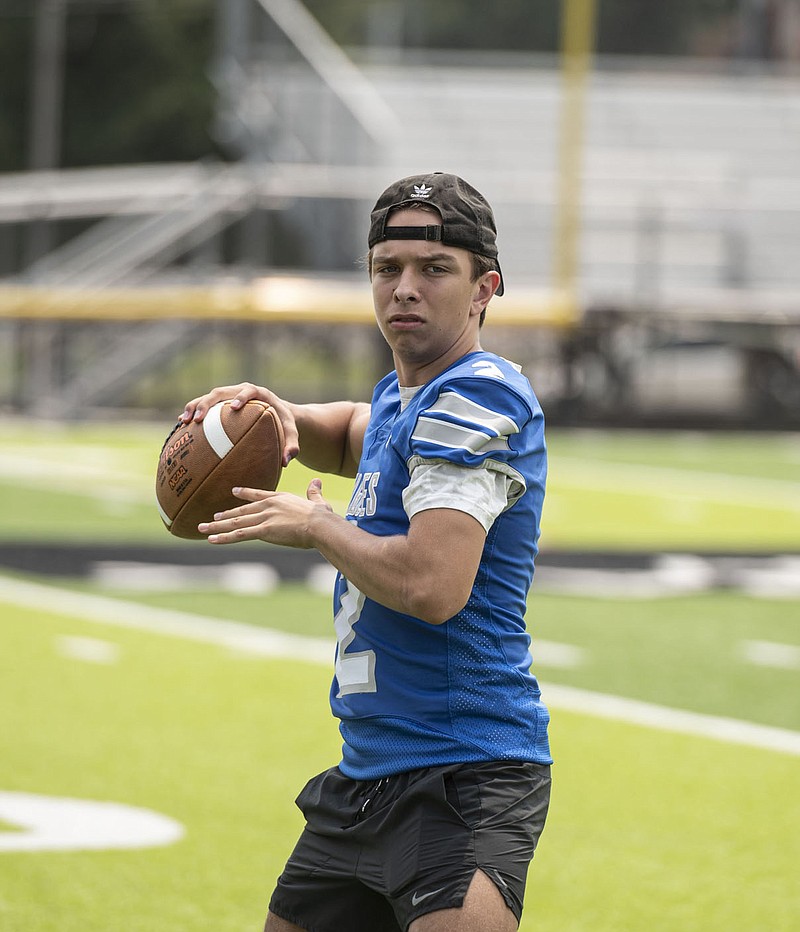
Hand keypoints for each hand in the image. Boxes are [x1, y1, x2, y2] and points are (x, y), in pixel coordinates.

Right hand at [180, 382, 298, 467]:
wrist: (277, 413)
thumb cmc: (284, 423)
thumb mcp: (291, 432)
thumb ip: (292, 445)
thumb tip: (286, 462)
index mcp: (259, 393)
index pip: (248, 391)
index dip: (240, 397)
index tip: (233, 407)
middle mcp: (240, 391)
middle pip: (220, 392)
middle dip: (207, 403)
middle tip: (199, 419)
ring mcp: (228, 395)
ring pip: (208, 397)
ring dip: (195, 407)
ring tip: (185, 422)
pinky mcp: (220, 403)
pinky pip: (204, 405)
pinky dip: (193, 412)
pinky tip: (182, 425)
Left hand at [198, 479, 333, 547]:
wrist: (319, 525)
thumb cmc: (321, 516)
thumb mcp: (317, 502)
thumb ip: (314, 492)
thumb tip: (317, 482)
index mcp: (280, 498)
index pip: (258, 494)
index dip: (245, 493)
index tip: (234, 491)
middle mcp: (268, 506)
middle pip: (242, 510)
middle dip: (226, 514)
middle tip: (213, 517)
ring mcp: (264, 517)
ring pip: (235, 521)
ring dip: (218, 526)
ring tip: (203, 528)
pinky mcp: (263, 531)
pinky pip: (238, 534)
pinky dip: (224, 537)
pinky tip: (211, 539)